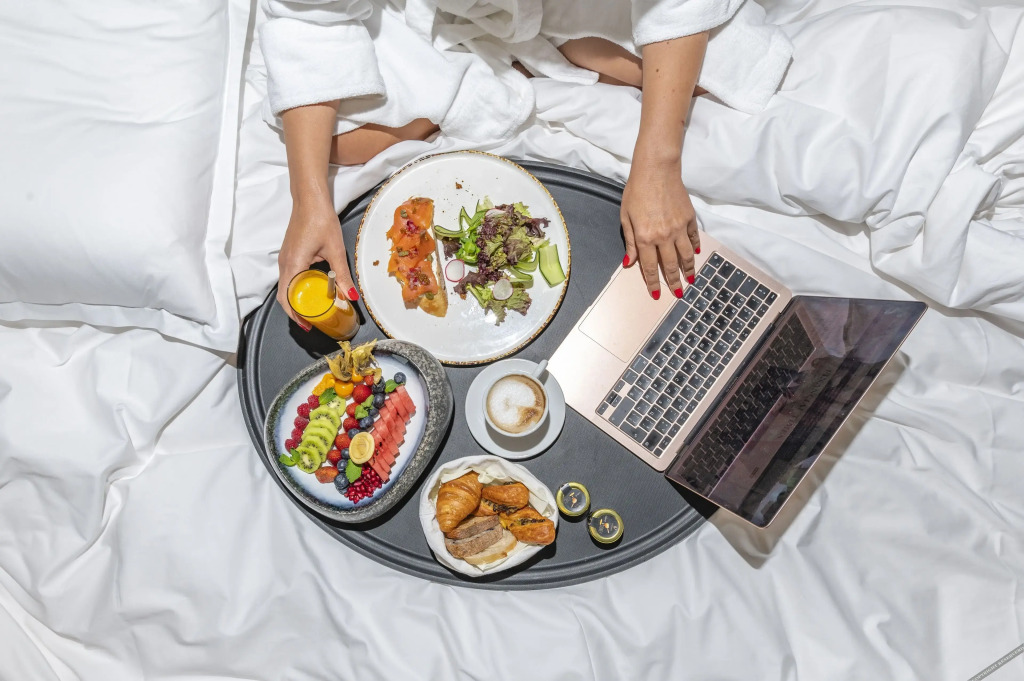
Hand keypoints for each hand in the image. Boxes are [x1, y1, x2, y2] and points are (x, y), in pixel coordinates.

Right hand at [277, 198, 356, 330]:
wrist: (310, 199)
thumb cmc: (320, 220)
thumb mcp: (336, 250)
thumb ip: (342, 275)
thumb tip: (351, 297)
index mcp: (293, 264)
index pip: (288, 298)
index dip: (296, 315)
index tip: (308, 325)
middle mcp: (284, 263)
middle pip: (284, 296)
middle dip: (296, 312)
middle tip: (312, 322)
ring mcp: (285, 258)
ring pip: (286, 287)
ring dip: (297, 300)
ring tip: (313, 310)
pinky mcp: (288, 254)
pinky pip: (289, 277)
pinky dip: (297, 288)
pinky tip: (311, 291)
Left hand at [620, 156, 699, 298]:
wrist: (656, 170)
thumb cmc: (636, 192)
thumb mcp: (626, 217)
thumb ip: (630, 242)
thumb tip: (629, 262)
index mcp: (645, 238)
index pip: (649, 267)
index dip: (653, 283)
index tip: (656, 294)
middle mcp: (664, 237)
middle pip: (670, 265)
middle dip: (674, 282)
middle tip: (678, 293)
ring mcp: (679, 228)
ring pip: (686, 255)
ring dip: (689, 269)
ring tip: (691, 279)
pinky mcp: (690, 218)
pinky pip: (694, 238)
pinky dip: (695, 248)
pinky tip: (696, 255)